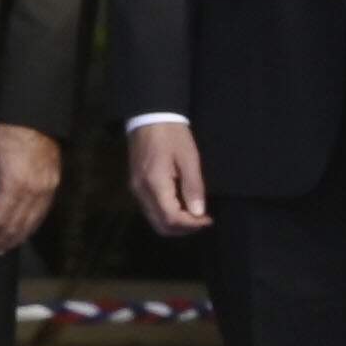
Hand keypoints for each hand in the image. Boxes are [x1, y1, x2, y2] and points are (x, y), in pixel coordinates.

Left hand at [0, 122, 64, 258]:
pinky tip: (20, 235)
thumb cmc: (8, 132)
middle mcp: (32, 192)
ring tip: (0, 249)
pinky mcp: (53, 188)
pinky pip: (41, 215)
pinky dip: (29, 229)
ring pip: (30, 224)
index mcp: (14, 183)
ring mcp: (46, 192)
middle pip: (14, 226)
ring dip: (14, 240)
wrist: (38, 118)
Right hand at [125, 116, 210, 236]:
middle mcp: (141, 191)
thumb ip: (193, 186)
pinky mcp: (136, 185)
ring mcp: (136, 189)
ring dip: (175, 223)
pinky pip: (151, 209)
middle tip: (202, 221)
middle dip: (183, 229)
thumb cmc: (172, 134)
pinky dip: (167, 214)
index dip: (191, 224)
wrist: (149, 116)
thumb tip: (198, 212)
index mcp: (155, 184)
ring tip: (194, 215)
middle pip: (160, 225)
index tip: (208, 219)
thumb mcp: (188, 157)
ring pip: (154, 220)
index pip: (171, 218)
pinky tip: (181, 205)